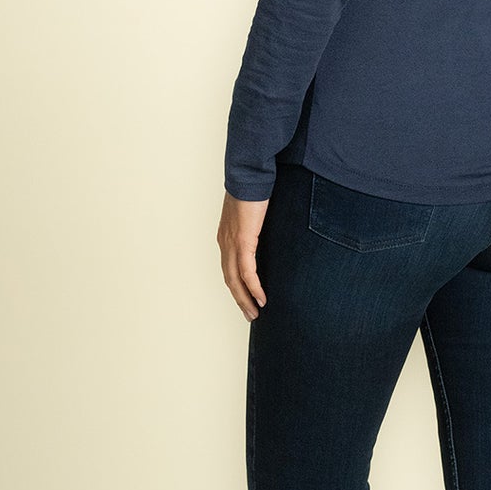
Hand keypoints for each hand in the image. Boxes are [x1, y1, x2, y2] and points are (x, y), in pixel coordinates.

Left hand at [220, 191, 268, 319]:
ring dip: (245, 299)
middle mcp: (225, 243)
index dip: (237, 286)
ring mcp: (232, 243)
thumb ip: (255, 227)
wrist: (248, 174)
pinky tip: (261, 298)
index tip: (246, 299)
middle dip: (239, 299)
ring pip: (235, 280)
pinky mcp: (243, 241)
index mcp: (226, 237)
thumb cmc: (253, 189)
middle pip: (229, 279)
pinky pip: (247, 271)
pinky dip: (253, 287)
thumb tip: (265, 233)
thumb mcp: (253, 213)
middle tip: (250, 315)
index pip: (229, 268)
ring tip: (255, 312)